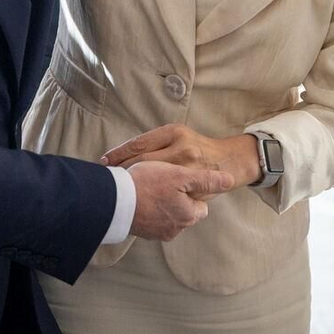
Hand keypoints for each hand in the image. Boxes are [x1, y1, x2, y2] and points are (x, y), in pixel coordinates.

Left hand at [102, 124, 260, 191]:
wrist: (229, 161)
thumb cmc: (197, 148)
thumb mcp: (177, 136)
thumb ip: (155, 144)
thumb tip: (123, 155)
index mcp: (174, 133)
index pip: (139, 144)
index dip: (118, 154)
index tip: (104, 161)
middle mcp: (180, 148)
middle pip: (142, 161)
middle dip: (122, 171)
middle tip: (107, 178)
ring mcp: (188, 169)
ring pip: (152, 179)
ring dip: (134, 186)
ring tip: (120, 190)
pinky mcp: (194, 187)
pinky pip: (168, 194)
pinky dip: (152, 198)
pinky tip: (141, 200)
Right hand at [126, 161, 234, 241]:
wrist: (112, 201)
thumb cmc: (148, 185)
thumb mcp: (181, 176)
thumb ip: (207, 180)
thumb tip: (230, 180)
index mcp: (188, 216)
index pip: (199, 203)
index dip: (190, 188)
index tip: (177, 179)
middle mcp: (175, 229)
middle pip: (183, 209)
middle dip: (176, 197)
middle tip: (161, 181)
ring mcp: (157, 233)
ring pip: (167, 214)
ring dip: (161, 203)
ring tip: (148, 188)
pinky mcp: (141, 232)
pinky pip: (151, 219)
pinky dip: (147, 209)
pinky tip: (139, 197)